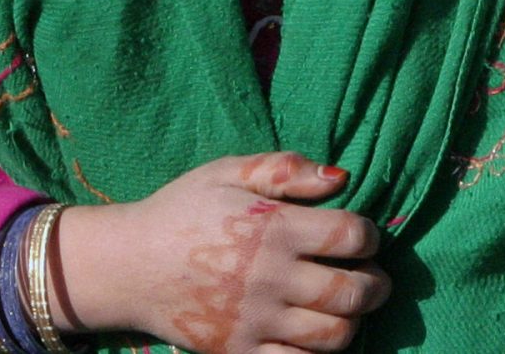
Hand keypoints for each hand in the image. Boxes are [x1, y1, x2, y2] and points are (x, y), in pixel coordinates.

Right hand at [50, 152, 386, 353]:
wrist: (128, 264)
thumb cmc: (181, 210)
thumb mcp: (225, 173)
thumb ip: (283, 169)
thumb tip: (341, 178)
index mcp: (272, 227)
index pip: (352, 235)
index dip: (369, 235)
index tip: (360, 236)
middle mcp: (271, 277)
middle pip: (354, 291)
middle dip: (376, 284)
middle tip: (370, 277)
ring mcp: (257, 320)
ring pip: (336, 334)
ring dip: (353, 321)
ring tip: (344, 306)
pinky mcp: (241, 352)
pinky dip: (318, 353)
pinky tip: (312, 332)